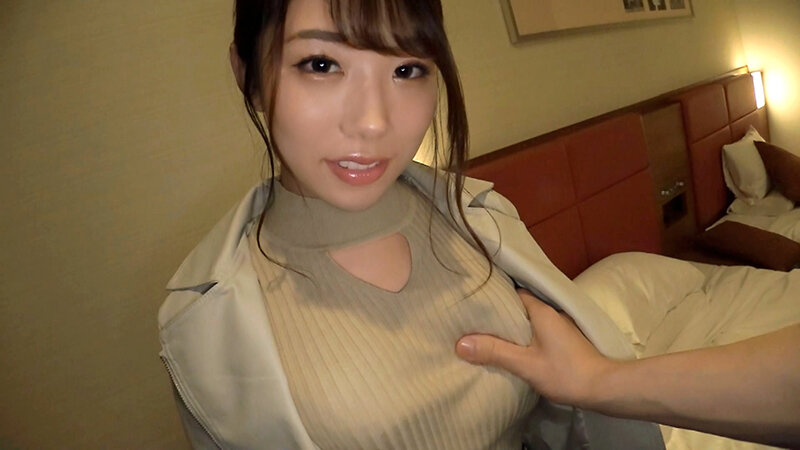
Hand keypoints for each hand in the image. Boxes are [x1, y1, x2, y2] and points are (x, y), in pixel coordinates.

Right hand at [455, 289, 614, 405]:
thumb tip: (460, 343)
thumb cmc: (565, 372)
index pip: (513, 293)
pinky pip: (537, 331)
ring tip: (488, 333)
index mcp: (541, 311)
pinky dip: (524, 335)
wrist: (604, 388)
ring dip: (512, 326)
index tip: (474, 302)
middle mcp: (551, 313)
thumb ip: (494, 352)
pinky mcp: (564, 341)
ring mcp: (560, 327)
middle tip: (475, 319)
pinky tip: (513, 347)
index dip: (494, 296)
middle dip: (500, 312)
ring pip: (529, 320)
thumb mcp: (525, 364)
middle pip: (520, 306)